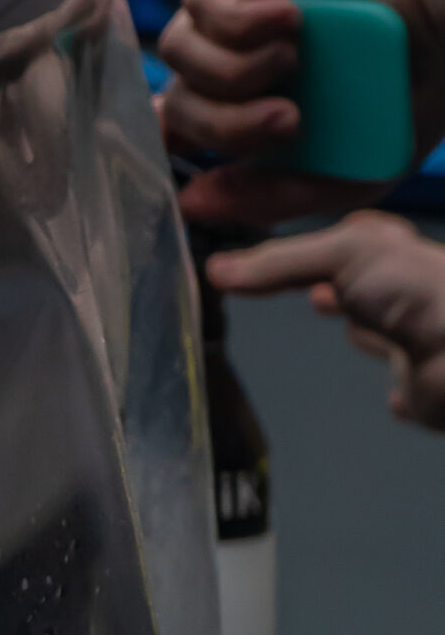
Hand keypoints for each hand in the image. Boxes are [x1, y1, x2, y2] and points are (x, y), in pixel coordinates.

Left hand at [158, 0, 444, 226]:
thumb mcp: (344, 170)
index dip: (177, 150)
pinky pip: (201, 1)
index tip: (198, 175)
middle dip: (224, 126)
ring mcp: (236, 2)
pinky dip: (239, 22)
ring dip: (233, 73)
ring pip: (178, 52)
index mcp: (251, 101)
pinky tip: (291, 19)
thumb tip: (191, 203)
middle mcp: (235, 53)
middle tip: (289, 122)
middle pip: (176, 101)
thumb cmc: (410, 92)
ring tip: (294, 65)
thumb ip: (269, 196)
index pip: (179, 128)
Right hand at [208, 211, 444, 428]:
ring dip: (362, 326)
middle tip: (301, 281)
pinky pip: (406, 386)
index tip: (274, 252)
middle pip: (364, 282)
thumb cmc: (412, 292)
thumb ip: (280, 262)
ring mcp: (416, 338)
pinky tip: (389, 396)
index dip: (313, 243)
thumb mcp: (343, 255)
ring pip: (381, 328)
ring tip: (325, 313)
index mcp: (392, 250)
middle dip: (336, 280)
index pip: (349, 238)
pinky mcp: (421, 385)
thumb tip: (213, 269)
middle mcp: (405, 290)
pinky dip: (397, 388)